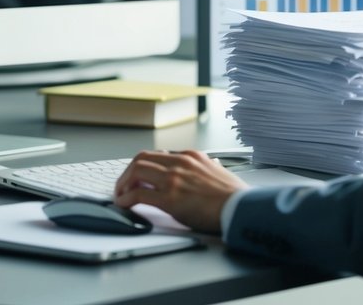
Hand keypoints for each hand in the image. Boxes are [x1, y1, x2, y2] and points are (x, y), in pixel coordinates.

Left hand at [113, 149, 248, 233]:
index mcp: (191, 157)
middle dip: (129, 171)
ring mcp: (174, 179)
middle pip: (142, 158)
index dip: (144, 166)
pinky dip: (126, 199)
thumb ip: (205, 170)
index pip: (159, 155)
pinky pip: (138, 195)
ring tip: (121, 195)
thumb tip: (204, 173)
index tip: (139, 176)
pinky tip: (124, 205)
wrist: (241, 207)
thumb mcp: (217, 173)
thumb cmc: (234, 196)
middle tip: (124, 184)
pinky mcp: (169, 198)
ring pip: (136, 171)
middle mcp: (180, 163)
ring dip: (123, 183)